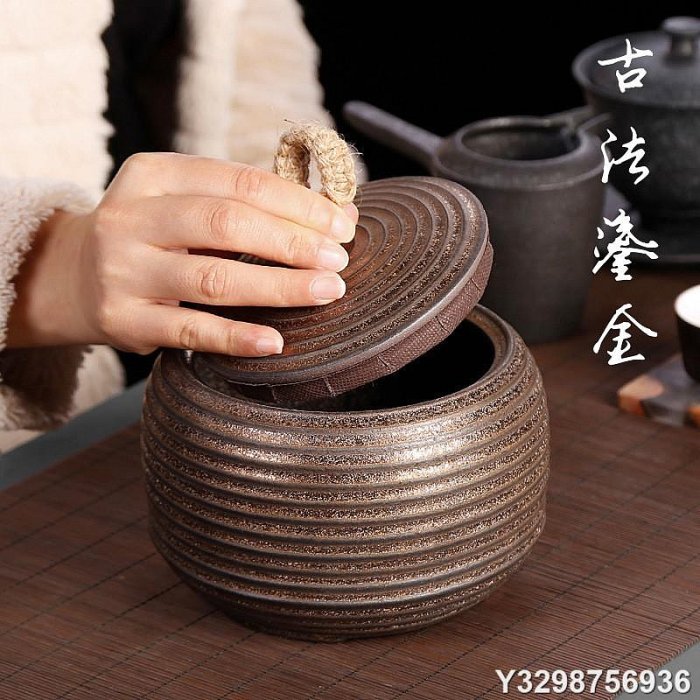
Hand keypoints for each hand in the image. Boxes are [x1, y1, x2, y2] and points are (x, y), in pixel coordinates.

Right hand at [7, 153, 357, 355]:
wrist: (70, 277)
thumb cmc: (151, 237)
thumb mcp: (188, 204)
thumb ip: (253, 205)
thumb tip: (341, 215)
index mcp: (153, 174)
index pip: (239, 182)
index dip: (298, 204)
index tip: (340, 225)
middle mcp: (131, 217)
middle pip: (226, 224)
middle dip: (293, 242)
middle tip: (338, 260)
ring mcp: (123, 270)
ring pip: (213, 278)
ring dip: (279, 286)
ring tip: (326, 292)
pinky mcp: (124, 320)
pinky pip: (190, 330)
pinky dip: (236, 337)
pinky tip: (274, 341)